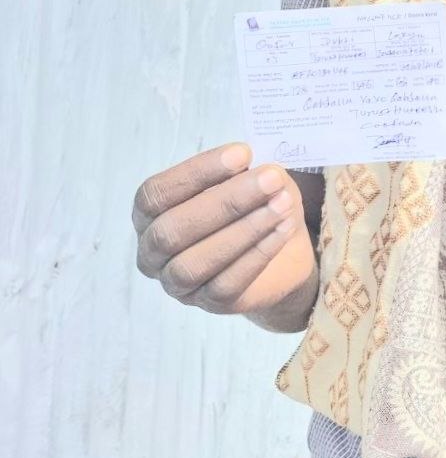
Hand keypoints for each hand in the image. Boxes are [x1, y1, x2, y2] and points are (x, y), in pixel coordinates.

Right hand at [132, 144, 317, 325]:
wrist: (281, 253)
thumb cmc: (254, 204)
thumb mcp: (251, 178)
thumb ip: (246, 171)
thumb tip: (256, 167)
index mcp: (149, 213)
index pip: (156, 193)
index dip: (197, 172)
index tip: (242, 153)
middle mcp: (152, 252)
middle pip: (173, 229)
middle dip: (226, 201)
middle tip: (270, 179)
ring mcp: (177, 283)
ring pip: (195, 263)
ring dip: (244, 230)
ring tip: (282, 204)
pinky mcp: (209, 304)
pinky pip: (226, 284)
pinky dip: (258, 254)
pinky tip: (283, 229)